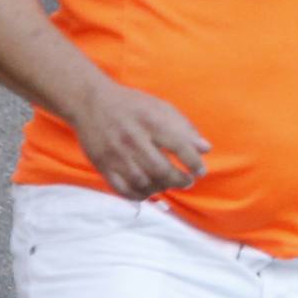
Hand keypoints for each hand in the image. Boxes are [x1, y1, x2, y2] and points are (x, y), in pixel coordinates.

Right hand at [68, 82, 209, 198]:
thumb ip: (185, 128)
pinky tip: (149, 191)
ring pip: (143, 183)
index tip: (201, 171)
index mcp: (152, 122)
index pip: (180, 147)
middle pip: (161, 170)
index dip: (194, 163)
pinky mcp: (102, 166)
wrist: (91, 103)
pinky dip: (139, 195)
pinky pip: (122, 189)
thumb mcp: (162, 107)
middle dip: (180, 180)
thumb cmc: (133, 105)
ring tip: (169, 184)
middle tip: (187, 181)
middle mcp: (134, 140)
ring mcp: (116, 155)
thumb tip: (205, 149)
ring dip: (161, 188)